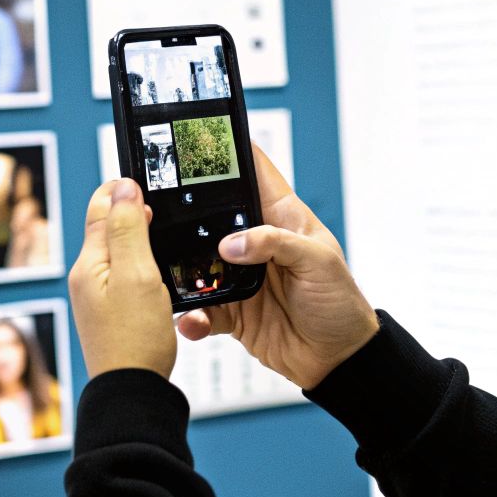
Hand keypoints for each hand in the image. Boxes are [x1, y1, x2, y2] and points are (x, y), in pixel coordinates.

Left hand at [68, 179, 177, 377]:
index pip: (100, 207)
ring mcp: (99, 297)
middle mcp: (88, 277)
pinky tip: (161, 273)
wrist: (133, 393)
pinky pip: (126, 276)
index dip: (123, 189)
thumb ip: (128, 228)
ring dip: (141, 239)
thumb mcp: (137, 274)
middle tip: (166, 208)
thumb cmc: (135, 339)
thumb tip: (122, 186)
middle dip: (134, 213)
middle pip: (108, 228)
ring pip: (120, 252)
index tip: (150, 182)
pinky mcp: (113, 312)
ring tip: (166, 236)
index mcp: (88, 263)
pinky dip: (143, 265)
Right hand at [176, 145, 377, 389]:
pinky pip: (202, 309)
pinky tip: (191, 320)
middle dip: (185, 211)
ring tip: (168, 272)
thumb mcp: (319, 262)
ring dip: (182, 270)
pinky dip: (192, 315)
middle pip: (212, 215)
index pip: (253, 171)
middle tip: (156, 210)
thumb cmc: (340, 303)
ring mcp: (239, 275)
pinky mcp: (231, 310)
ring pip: (198, 263)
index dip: (229, 150)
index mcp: (281, 217)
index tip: (197, 137)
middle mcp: (255, 242)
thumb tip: (231, 243)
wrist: (338, 360)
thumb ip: (276, 243)